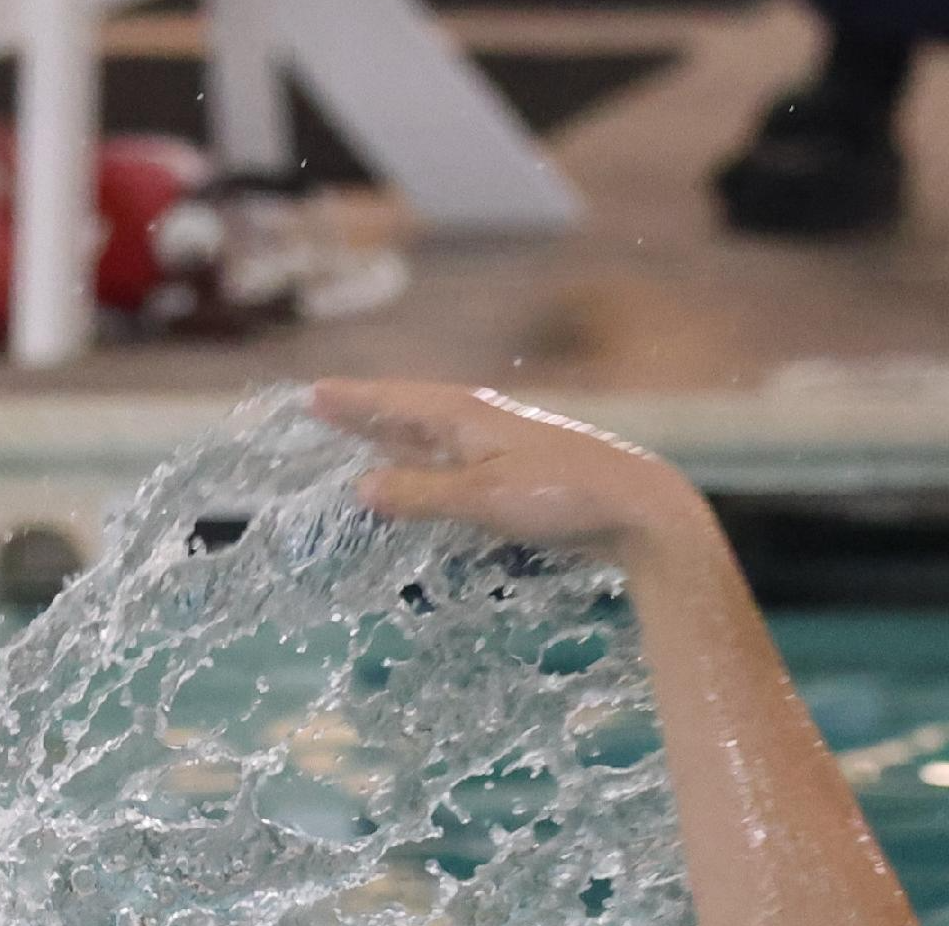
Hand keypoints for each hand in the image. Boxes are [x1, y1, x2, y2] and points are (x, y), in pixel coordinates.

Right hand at [311, 379, 719, 573]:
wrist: (636, 507)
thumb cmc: (562, 497)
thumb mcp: (484, 498)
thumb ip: (421, 494)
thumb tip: (360, 487)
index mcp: (466, 415)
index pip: (395, 403)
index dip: (353, 402)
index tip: (312, 395)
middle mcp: (480, 422)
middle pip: (409, 414)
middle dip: (367, 413)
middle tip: (323, 407)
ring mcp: (500, 446)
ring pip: (432, 438)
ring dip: (394, 439)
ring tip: (360, 437)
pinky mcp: (517, 474)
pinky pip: (453, 462)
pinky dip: (424, 465)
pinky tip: (423, 475)